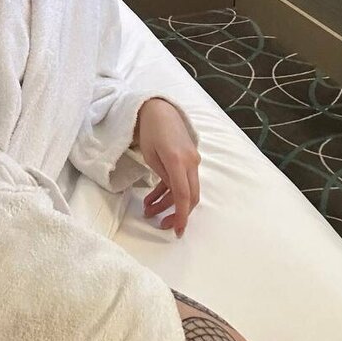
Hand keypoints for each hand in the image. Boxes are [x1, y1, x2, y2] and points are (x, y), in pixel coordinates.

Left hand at [136, 98, 200, 237]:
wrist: (160, 109)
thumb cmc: (150, 130)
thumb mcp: (150, 155)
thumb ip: (162, 176)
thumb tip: (171, 195)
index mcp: (178, 160)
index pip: (183, 194)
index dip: (181, 215)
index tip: (177, 231)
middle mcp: (190, 162)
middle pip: (190, 196)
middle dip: (177, 214)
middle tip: (162, 226)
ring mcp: (192, 160)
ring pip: (185, 190)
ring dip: (168, 203)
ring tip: (149, 212)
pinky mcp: (188, 160)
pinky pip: (181, 181)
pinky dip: (168, 191)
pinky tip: (152, 199)